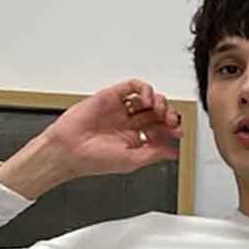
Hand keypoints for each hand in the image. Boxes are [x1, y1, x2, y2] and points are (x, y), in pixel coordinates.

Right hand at [45, 78, 184, 180]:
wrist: (70, 149)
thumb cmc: (94, 159)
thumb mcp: (132, 161)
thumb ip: (154, 154)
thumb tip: (173, 153)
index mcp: (133, 138)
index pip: (159, 129)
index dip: (171, 129)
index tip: (178, 133)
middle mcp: (127, 122)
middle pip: (156, 112)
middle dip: (168, 114)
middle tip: (171, 120)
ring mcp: (120, 109)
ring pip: (147, 97)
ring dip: (159, 101)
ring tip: (160, 110)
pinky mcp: (111, 96)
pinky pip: (131, 86)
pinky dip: (144, 89)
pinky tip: (147, 99)